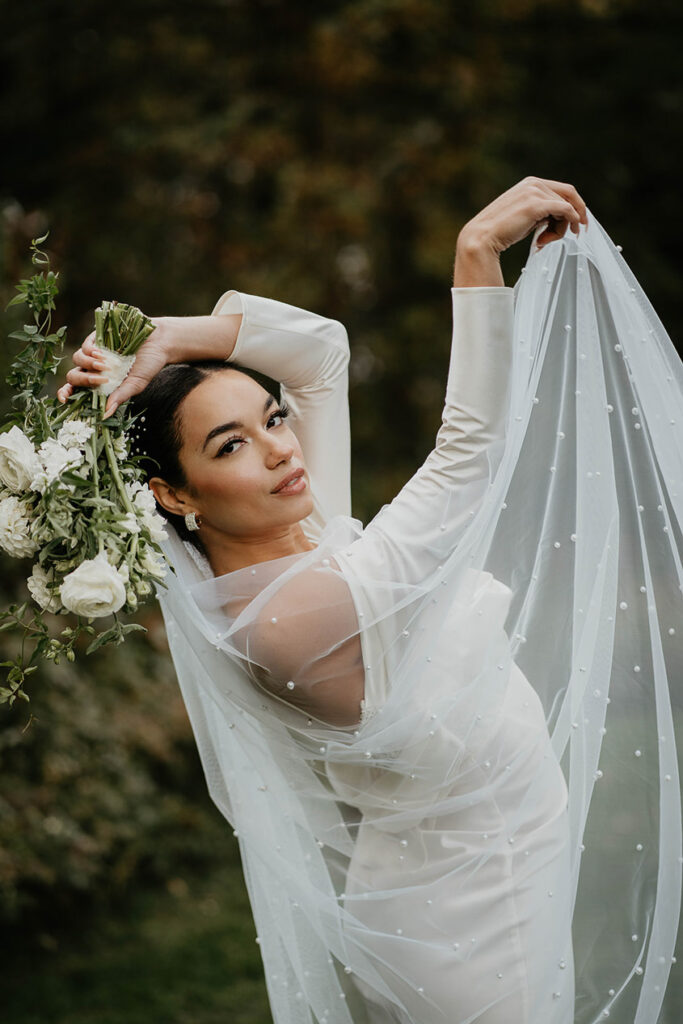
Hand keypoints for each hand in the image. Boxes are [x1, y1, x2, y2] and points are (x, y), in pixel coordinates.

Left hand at [57, 318, 170, 418]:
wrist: (160, 342)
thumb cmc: (148, 365)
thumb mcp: (134, 385)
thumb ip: (119, 397)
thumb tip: (105, 415)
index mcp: (100, 382)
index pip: (76, 389)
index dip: (66, 393)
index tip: (64, 399)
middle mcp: (93, 368)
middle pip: (73, 375)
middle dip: (83, 380)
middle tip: (100, 380)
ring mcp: (94, 352)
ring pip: (77, 359)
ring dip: (89, 365)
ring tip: (105, 366)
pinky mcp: (98, 337)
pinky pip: (85, 346)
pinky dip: (91, 352)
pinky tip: (102, 354)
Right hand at [453, 177, 587, 286]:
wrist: (482, 239)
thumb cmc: (501, 232)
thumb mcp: (524, 216)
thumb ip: (541, 212)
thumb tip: (560, 218)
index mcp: (530, 183)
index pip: (562, 190)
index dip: (575, 206)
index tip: (577, 223)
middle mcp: (534, 183)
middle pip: (569, 195)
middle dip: (574, 215)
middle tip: (575, 232)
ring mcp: (535, 192)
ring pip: (567, 206)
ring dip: (562, 227)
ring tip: (544, 241)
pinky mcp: (536, 205)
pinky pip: (565, 211)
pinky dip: (567, 224)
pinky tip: (551, 238)